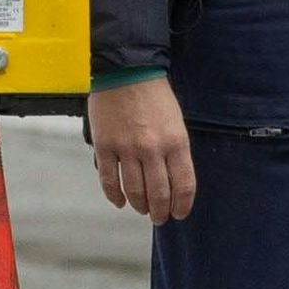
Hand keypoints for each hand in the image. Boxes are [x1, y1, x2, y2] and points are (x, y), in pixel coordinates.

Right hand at [89, 77, 197, 221]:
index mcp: (176, 143)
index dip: (182, 206)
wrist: (126, 70)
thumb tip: (172, 181)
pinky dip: (114, 196)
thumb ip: (175, 152)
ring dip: (139, 206)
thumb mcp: (176, 123)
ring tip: (141, 209)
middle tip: (159, 217)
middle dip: (160, 212)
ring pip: (134, 191)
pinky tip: (119, 202)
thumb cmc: (154, 96)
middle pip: (159, 194)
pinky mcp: (105, 145)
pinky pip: (109, 180)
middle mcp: (152, 149)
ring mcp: (126, 148)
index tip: (179, 214)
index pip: (183, 186)